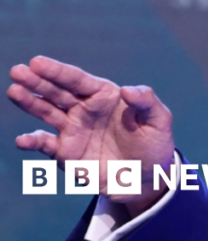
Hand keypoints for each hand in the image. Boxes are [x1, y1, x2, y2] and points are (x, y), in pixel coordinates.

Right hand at [7, 56, 175, 215]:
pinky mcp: (66, 153)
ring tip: (14, 91)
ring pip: (47, 112)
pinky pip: (46, 144)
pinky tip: (23, 140)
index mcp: (105, 95)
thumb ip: (146, 102)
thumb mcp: (159, 121)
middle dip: (37, 81)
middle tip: (17, 71)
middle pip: (58, 92)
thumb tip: (128, 90)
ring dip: (30, 103)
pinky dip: (34, 141)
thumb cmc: (154, 144)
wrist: (147, 178)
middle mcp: (85, 109)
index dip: (58, 71)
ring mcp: (73, 130)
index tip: (38, 62)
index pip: (78, 80)